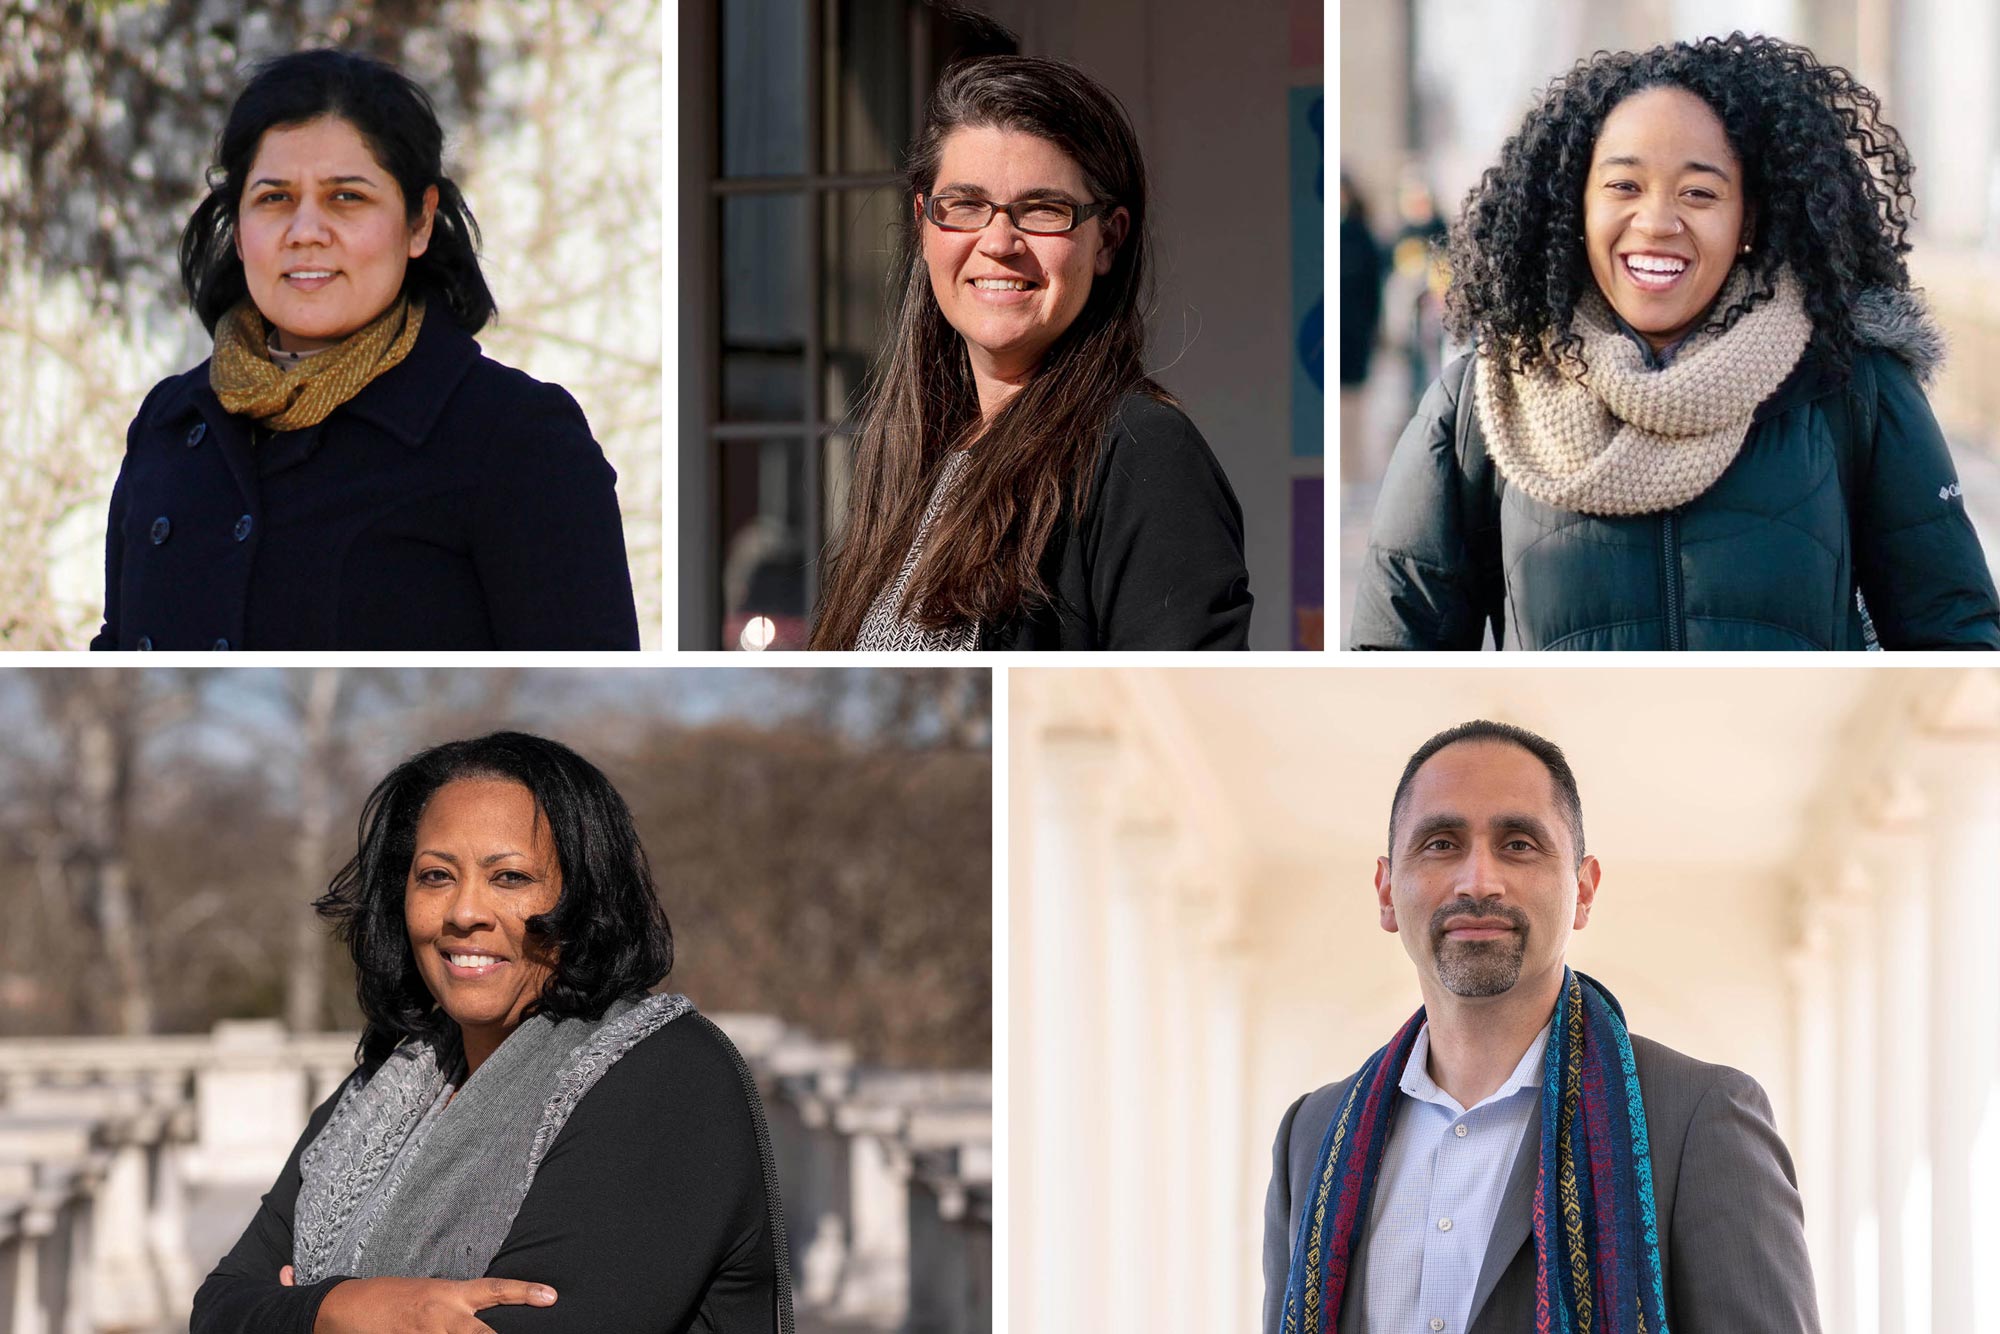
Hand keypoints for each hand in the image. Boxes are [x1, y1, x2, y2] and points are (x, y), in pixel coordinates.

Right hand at [279, 1268, 556, 1333]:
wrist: (347, 1307)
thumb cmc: (396, 1298)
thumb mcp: (434, 1293)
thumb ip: (463, 1305)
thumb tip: (493, 1312)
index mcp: (451, 1294)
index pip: (495, 1290)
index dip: (524, 1292)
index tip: (552, 1296)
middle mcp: (441, 1315)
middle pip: (480, 1333)